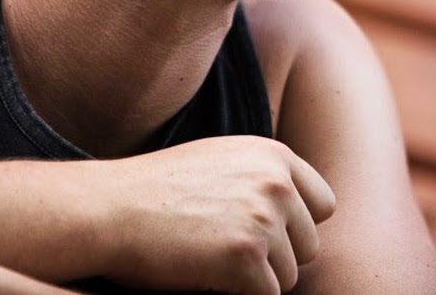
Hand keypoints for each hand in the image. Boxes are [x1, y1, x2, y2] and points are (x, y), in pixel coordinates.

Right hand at [100, 136, 334, 293]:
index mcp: (273, 155)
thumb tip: (297, 213)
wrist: (112, 208)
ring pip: (289, 277)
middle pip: (310, 245)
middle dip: (277, 258)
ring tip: (211, 259)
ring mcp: (264, 218)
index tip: (265, 236)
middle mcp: (276, 181)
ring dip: (256, 280)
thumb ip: (263, 177)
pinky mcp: (247, 257)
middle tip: (229, 252)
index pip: (323, 204)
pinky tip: (206, 276)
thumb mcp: (222, 161)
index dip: (296, 227)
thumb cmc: (159, 189)